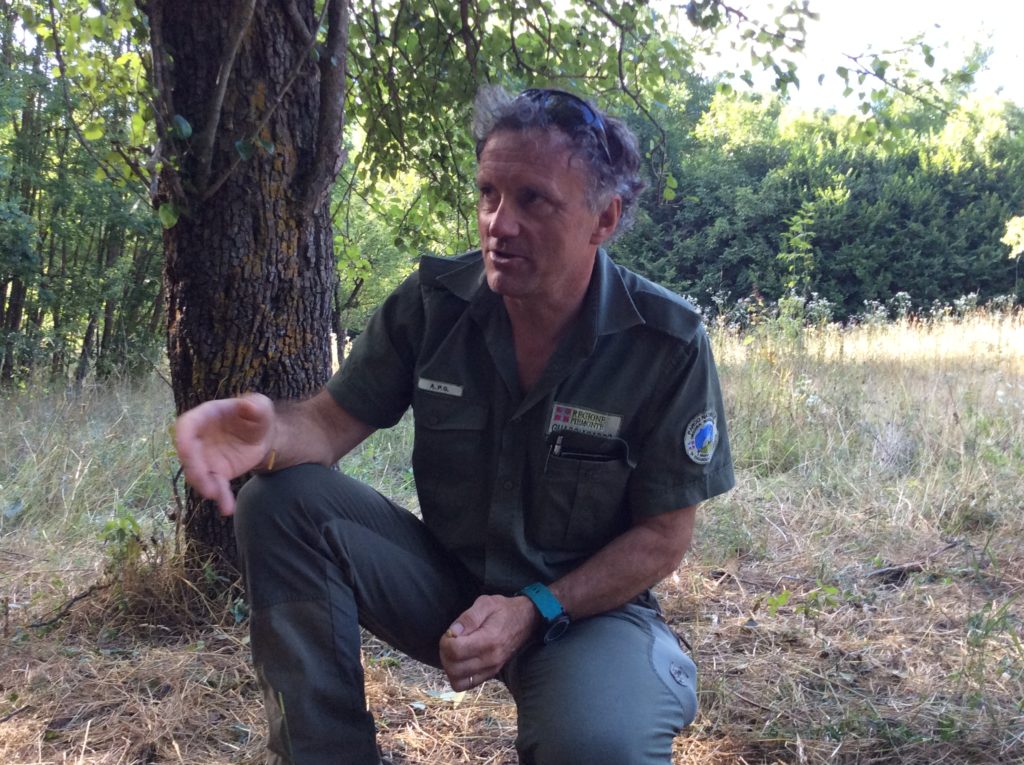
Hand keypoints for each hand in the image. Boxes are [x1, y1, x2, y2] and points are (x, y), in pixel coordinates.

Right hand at [174, 393, 274, 515]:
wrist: (262, 435)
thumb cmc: (257, 415)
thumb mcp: (260, 406)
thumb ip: (255, 405)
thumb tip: (248, 405)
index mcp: (205, 416)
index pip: (186, 425)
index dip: (182, 438)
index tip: (185, 450)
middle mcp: (199, 438)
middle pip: (189, 455)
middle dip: (195, 470)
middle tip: (206, 483)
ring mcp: (205, 457)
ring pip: (198, 474)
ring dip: (205, 486)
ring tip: (219, 496)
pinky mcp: (216, 473)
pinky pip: (215, 486)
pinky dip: (221, 497)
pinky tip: (227, 508)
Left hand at [439, 594, 539, 690]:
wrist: (525, 620)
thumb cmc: (503, 609)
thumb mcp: (486, 603)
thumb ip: (468, 617)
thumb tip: (453, 632)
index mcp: (488, 640)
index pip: (456, 651)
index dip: (446, 642)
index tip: (450, 632)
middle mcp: (490, 659)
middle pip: (454, 668)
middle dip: (445, 654)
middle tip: (450, 641)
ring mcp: (491, 669)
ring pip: (457, 680)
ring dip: (449, 666)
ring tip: (454, 651)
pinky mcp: (490, 674)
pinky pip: (466, 685)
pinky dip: (458, 676)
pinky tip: (460, 660)